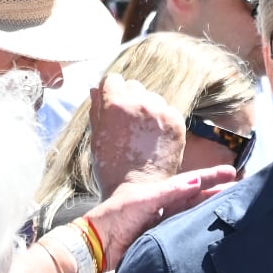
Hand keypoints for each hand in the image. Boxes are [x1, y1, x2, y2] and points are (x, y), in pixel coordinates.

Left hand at [84, 163, 235, 259]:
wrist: (98, 244)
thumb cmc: (115, 217)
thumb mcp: (142, 200)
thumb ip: (169, 192)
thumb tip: (195, 182)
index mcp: (160, 191)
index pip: (191, 181)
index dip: (211, 177)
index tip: (232, 172)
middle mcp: (165, 205)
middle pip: (196, 197)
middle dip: (217, 192)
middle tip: (241, 190)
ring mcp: (164, 222)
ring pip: (193, 213)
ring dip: (210, 209)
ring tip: (232, 207)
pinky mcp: (162, 239)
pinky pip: (185, 231)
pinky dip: (198, 228)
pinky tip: (211, 229)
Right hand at [86, 76, 185, 193]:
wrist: (137, 193)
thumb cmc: (110, 168)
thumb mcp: (96, 137)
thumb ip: (96, 109)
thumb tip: (95, 89)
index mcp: (115, 104)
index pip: (113, 79)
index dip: (111, 92)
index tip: (112, 107)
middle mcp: (140, 103)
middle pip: (134, 86)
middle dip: (130, 100)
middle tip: (128, 125)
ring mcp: (161, 113)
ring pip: (153, 98)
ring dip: (148, 110)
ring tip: (142, 135)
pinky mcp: (177, 123)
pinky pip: (168, 111)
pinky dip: (163, 121)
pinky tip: (155, 140)